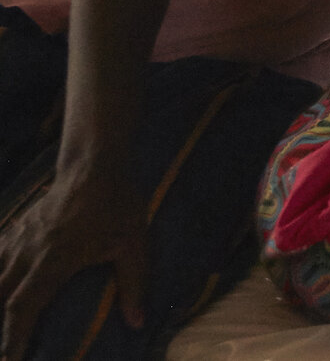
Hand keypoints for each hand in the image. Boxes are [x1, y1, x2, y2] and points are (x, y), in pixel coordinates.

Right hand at [0, 171, 146, 360]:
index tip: (11, 359)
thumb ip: (134, 284)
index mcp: (55, 261)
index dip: (14, 336)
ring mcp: (18, 240)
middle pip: (0, 296)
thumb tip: (138, 322)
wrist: (94, 165)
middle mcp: (28, 254)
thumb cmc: (116, 204)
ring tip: (0, 320)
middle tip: (3, 349)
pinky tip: (1, 277)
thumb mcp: (133, 243)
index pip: (24, 306)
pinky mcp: (16, 229)